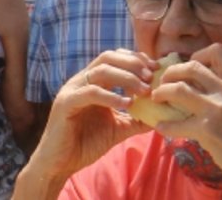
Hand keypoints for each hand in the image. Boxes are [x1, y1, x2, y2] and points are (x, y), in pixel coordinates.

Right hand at [28, 50, 154, 183]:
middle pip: (108, 58)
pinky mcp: (65, 104)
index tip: (155, 69)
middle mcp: (81, 81)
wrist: (60, 164)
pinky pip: (90, 92)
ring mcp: (72, 90)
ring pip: (100, 71)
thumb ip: (136, 119)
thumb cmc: (85, 144)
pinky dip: (110, 96)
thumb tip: (161, 114)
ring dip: (126, 77)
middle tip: (152, 77)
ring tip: (144, 90)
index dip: (135, 59)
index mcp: (91, 82)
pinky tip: (127, 104)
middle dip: (133, 64)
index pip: (114, 58)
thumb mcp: (117, 128)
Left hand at [146, 45, 221, 193]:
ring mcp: (218, 110)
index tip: (191, 67)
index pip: (218, 50)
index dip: (199, 55)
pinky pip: (177, 124)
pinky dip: (165, 125)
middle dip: (172, 71)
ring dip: (162, 92)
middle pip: (192, 67)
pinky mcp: (208, 130)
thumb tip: (202, 81)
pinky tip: (161, 127)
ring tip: (157, 98)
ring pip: (179, 89)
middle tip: (164, 81)